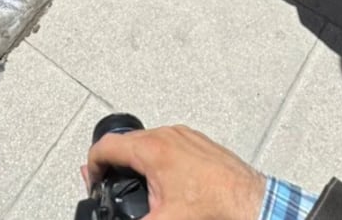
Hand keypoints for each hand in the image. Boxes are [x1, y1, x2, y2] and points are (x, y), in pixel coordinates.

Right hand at [86, 125, 265, 219]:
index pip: (106, 146)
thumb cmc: (213, 206)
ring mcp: (182, 135)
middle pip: (125, 142)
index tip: (92, 180)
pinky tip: (164, 180)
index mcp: (151, 149)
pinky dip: (157, 158)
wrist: (248, 201)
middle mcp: (166, 134)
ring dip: (136, 160)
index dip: (92, 165)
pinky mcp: (196, 140)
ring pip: (146, 140)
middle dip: (114, 164)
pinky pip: (167, 142)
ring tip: (137, 184)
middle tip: (110, 183)